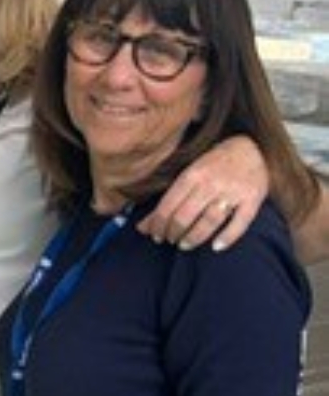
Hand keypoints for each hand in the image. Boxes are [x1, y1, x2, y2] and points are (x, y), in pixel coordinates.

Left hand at [136, 135, 267, 250]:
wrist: (252, 148)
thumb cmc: (214, 163)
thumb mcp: (188, 174)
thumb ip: (168, 200)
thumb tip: (141, 227)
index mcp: (192, 175)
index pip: (167, 206)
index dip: (158, 225)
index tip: (155, 235)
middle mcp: (211, 184)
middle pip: (185, 216)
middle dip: (172, 233)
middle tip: (170, 240)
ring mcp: (233, 192)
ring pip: (208, 222)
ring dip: (193, 238)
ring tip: (184, 244)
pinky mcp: (252, 200)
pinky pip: (240, 223)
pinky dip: (227, 237)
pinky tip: (216, 247)